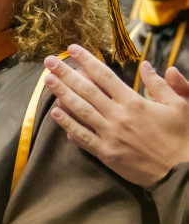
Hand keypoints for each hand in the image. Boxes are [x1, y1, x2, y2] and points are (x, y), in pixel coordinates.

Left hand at [43, 44, 188, 186]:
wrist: (182, 174)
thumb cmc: (182, 138)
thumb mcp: (180, 106)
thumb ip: (162, 85)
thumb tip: (147, 65)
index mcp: (134, 102)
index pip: (104, 76)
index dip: (87, 61)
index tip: (72, 49)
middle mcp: (118, 116)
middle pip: (86, 90)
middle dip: (65, 74)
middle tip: (49, 61)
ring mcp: (109, 135)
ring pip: (80, 111)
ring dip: (61, 94)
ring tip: (47, 80)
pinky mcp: (105, 153)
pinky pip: (82, 137)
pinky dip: (67, 125)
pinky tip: (55, 113)